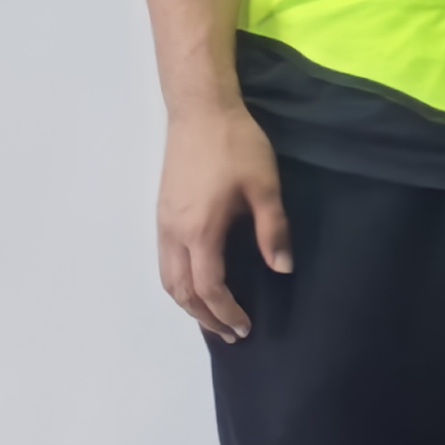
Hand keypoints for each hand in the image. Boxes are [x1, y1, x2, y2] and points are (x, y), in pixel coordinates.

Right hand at [156, 100, 287, 343]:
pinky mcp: (163, 214)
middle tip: (230, 332)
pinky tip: (197, 281)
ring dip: (188, 304)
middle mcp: (173, 235)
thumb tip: (282, 269)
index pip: (209, 288)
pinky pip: (165, 262)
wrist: (200, 112)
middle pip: (181, 293)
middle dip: (205, 317)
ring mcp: (163, 225)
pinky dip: (179, 283)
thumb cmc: (237, 146)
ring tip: (213, 316)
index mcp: (200, 232)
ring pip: (167, 280)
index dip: (226, 312)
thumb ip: (272, 230)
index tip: (245, 327)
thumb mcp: (265, 186)